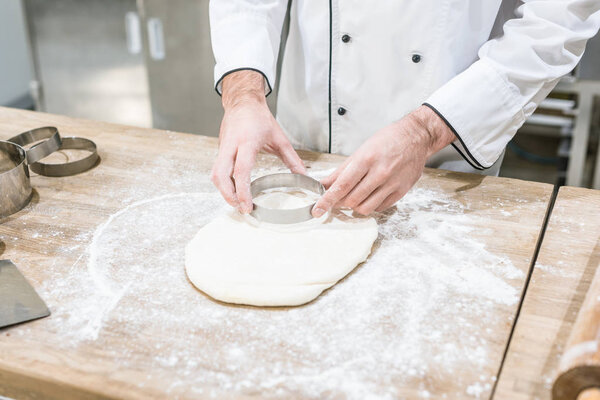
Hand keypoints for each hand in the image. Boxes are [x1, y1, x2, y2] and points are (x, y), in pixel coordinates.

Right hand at [211, 70, 305, 212]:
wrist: (243, 102)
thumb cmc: (260, 118)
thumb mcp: (280, 138)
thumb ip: (292, 159)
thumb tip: (304, 176)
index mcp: (247, 141)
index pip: (241, 170)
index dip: (242, 190)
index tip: (247, 204)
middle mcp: (231, 145)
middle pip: (221, 175)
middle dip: (228, 195)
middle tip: (240, 208)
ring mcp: (223, 147)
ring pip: (215, 174)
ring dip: (224, 191)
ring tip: (237, 202)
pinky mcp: (220, 150)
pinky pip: (217, 170)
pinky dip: (223, 183)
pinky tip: (234, 190)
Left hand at [312, 106, 454, 215]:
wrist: (416, 137)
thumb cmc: (388, 140)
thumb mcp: (361, 150)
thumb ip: (342, 171)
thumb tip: (325, 184)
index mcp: (366, 159)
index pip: (342, 186)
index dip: (327, 200)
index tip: (317, 209)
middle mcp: (380, 173)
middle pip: (352, 199)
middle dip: (340, 202)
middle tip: (337, 198)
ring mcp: (392, 184)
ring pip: (365, 208)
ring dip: (355, 206)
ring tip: (354, 196)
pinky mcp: (401, 192)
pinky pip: (379, 208)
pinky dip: (370, 205)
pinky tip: (370, 195)